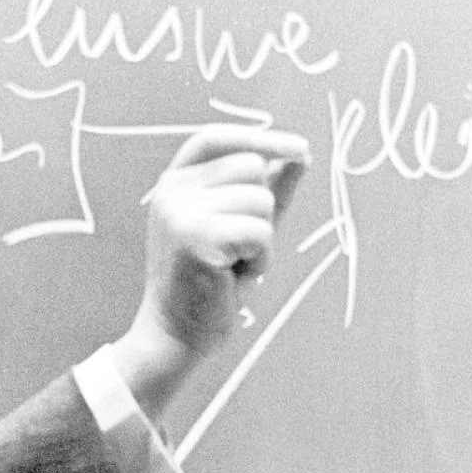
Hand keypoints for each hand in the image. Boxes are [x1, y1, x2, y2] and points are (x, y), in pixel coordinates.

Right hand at [113, 124, 310, 418]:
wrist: (175, 336)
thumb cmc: (208, 284)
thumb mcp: (239, 228)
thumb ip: (267, 189)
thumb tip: (300, 153)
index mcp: (173, 182)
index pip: (215, 137)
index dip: (259, 136)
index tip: (300, 148)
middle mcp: (171, 190)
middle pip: (251, 167)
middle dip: (261, 210)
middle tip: (235, 249)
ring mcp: (180, 211)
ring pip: (260, 200)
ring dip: (262, 240)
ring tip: (232, 265)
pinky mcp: (197, 237)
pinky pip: (261, 232)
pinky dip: (260, 260)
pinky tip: (233, 278)